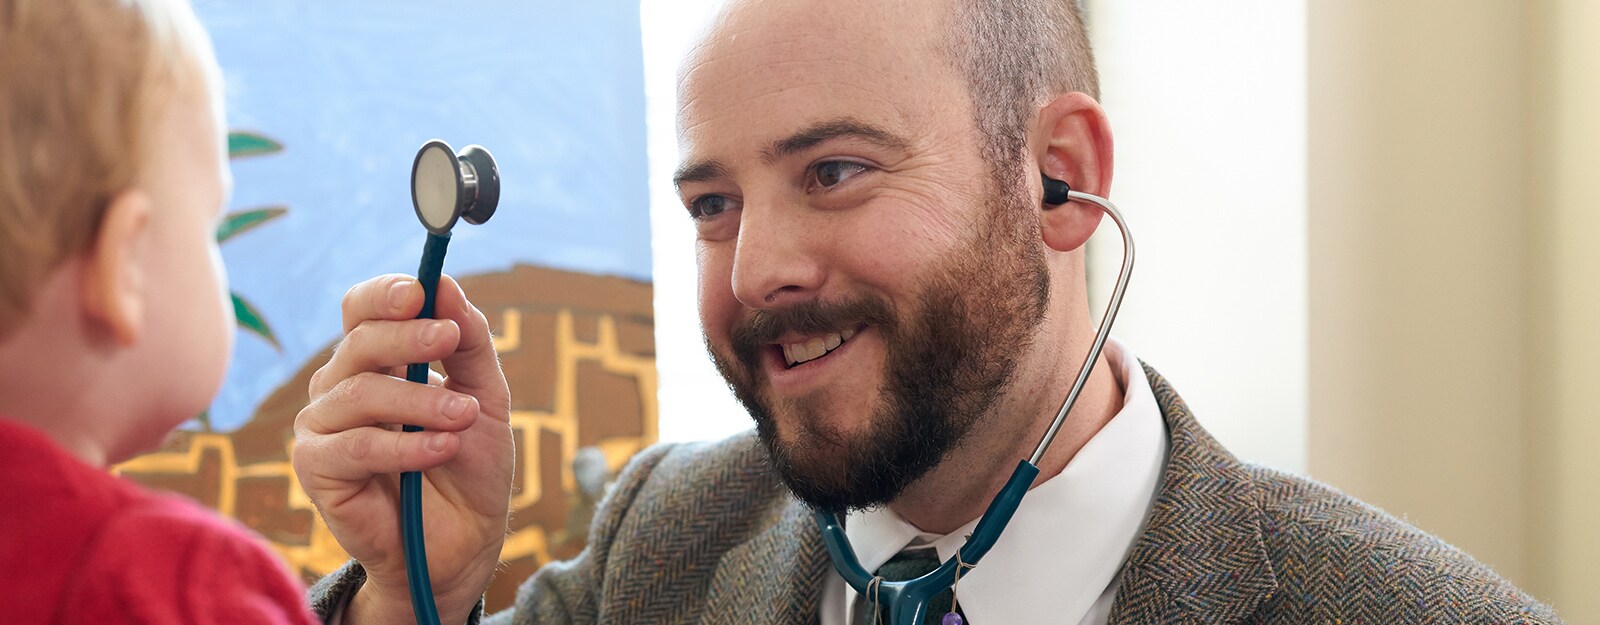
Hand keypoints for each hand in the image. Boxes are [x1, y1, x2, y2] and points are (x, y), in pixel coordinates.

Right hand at [294, 274, 513, 624]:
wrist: (466, 541)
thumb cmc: (470, 467)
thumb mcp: (485, 397)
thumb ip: (470, 343)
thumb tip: (446, 284)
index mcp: (378, 361)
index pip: (362, 309)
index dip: (385, 294)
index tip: (421, 291)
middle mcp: (341, 386)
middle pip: (359, 341)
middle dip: (408, 336)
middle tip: (450, 339)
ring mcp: (323, 426)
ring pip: (360, 392)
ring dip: (420, 401)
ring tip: (462, 418)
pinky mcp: (315, 469)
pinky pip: (355, 445)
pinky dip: (405, 445)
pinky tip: (443, 448)